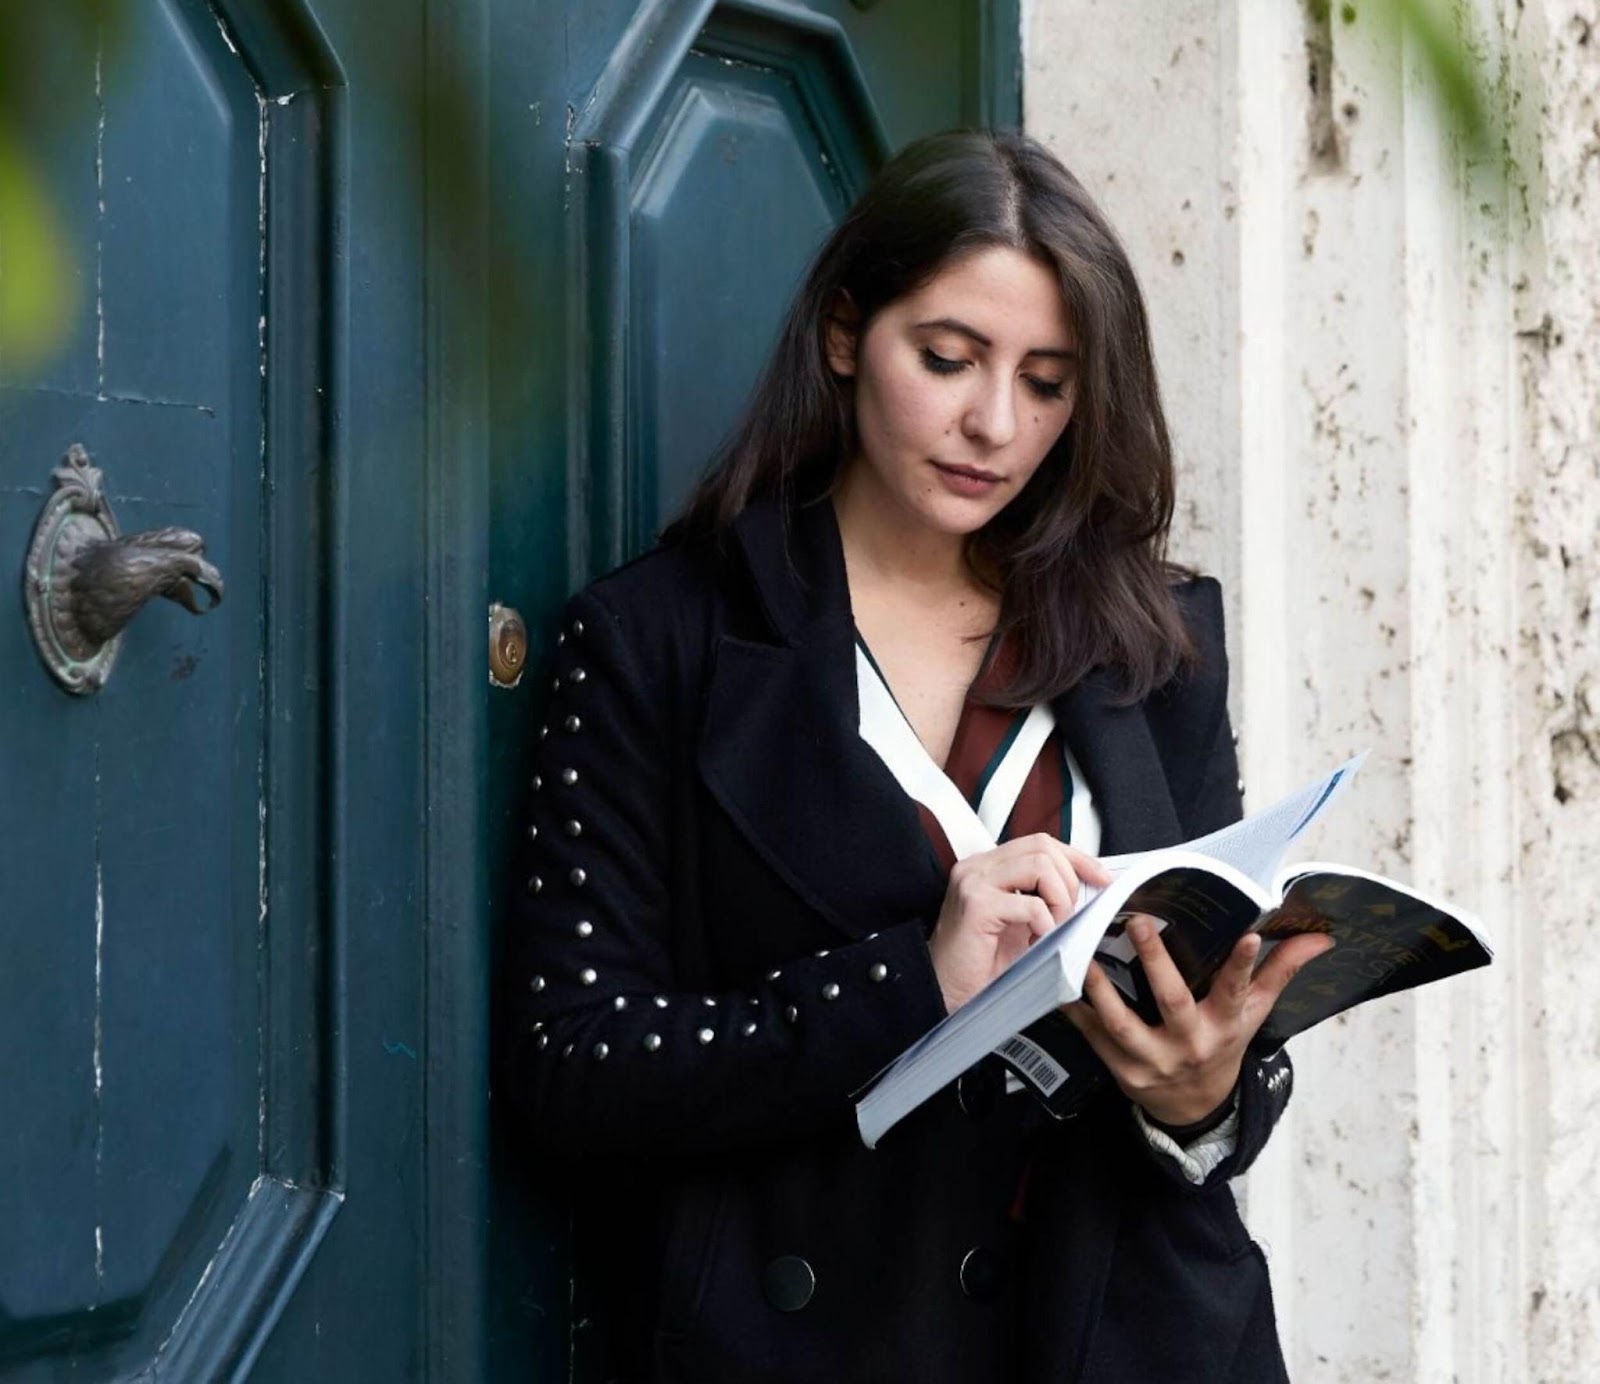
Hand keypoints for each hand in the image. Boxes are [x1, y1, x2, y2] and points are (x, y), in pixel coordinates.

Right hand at [929, 835, 1112, 1012]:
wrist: (944, 989)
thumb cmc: (979, 962)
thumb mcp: (1019, 921)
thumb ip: (1042, 896)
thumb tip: (1085, 886)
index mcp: (987, 866)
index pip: (1040, 843)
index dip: (1076, 858)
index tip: (1099, 877)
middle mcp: (977, 867)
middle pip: (1042, 848)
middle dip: (1069, 880)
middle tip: (1065, 915)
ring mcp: (974, 883)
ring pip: (1040, 866)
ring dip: (1059, 901)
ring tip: (1050, 929)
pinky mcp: (976, 906)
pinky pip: (1031, 905)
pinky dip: (1045, 924)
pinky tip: (1036, 941)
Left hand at [1060, 915, 1334, 1125]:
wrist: (1194, 1108)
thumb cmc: (1224, 1045)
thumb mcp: (1253, 1014)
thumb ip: (1279, 972)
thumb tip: (1320, 937)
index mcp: (1224, 1026)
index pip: (1237, 991)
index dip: (1245, 965)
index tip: (1249, 934)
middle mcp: (1189, 1043)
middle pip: (1173, 1001)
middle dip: (1157, 962)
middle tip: (1140, 922)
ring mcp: (1153, 1060)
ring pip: (1122, 1023)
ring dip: (1100, 989)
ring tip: (1083, 952)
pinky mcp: (1121, 1069)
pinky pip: (1093, 1038)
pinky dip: (1074, 1012)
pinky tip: (1058, 983)